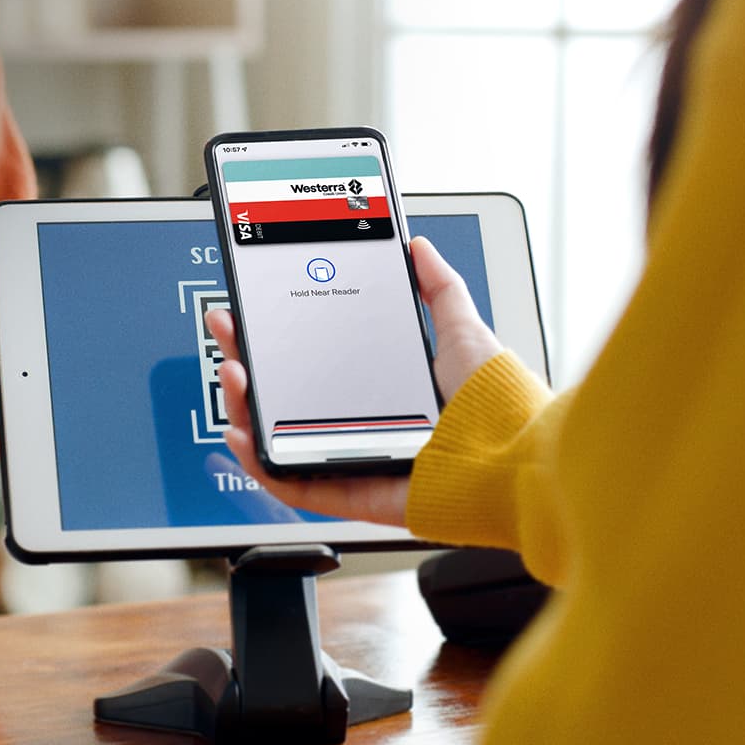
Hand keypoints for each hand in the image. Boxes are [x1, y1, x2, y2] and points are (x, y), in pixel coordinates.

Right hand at [203, 236, 503, 526]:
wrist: (515, 458)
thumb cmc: (499, 406)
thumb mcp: (464, 331)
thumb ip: (439, 289)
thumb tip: (419, 248)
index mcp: (387, 391)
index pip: (318, 364)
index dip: (281, 339)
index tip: (258, 310)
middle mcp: (366, 426)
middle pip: (289, 398)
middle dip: (251, 362)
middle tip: (230, 330)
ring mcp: (357, 461)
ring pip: (282, 440)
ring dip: (247, 407)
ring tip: (234, 373)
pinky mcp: (356, 496)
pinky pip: (296, 487)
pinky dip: (262, 466)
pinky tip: (242, 434)